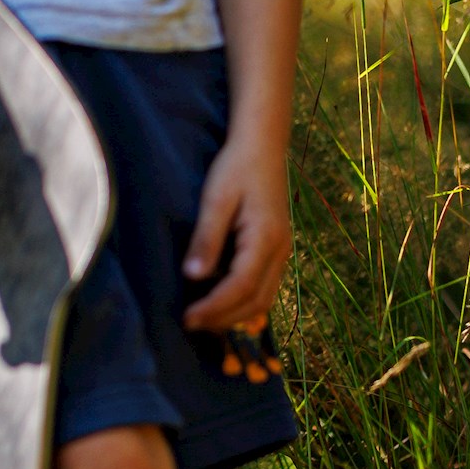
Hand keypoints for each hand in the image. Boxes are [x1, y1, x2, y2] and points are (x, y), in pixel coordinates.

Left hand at [182, 133, 293, 332]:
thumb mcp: (216, 198)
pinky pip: (264, 288)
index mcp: (266, 238)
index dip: (214, 308)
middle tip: (189, 323)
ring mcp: (282, 252)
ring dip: (234, 315)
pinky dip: (243, 303)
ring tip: (202, 318)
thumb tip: (193, 276)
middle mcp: (280, 251)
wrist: (263, 145)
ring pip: (263, 299)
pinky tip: (219, 301)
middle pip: (256, 302)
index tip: (187, 317)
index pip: (241, 287)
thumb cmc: (236, 167)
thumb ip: (207, 238)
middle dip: (223, 319)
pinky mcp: (277, 250)